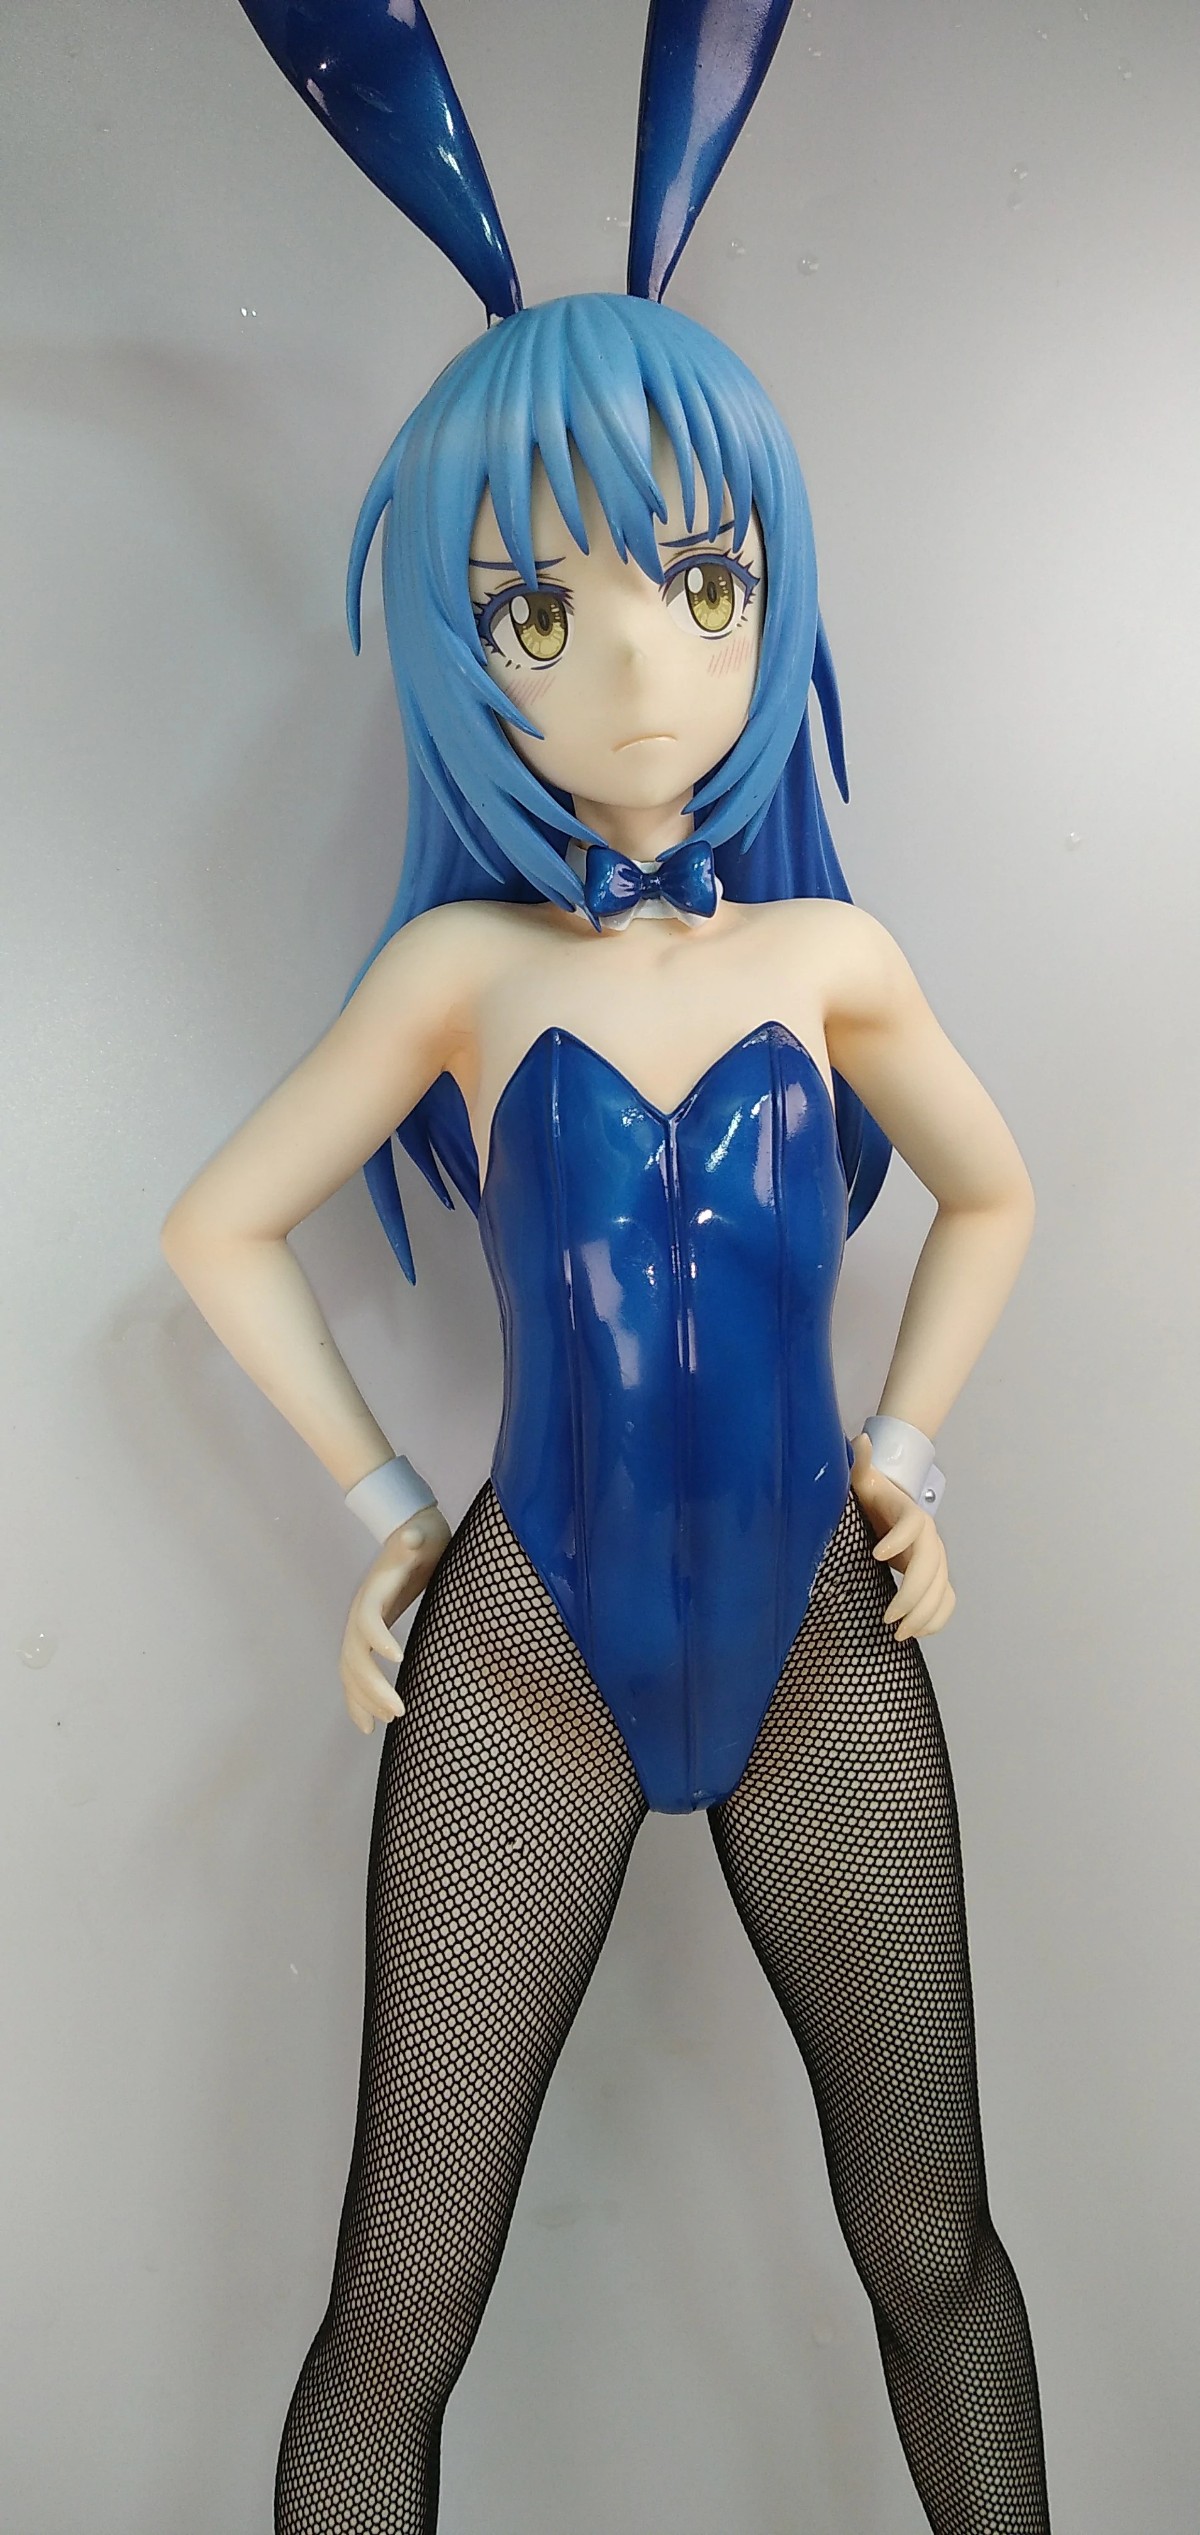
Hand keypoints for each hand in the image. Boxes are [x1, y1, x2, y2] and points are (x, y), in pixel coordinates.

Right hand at [339, 1503, 451, 1734]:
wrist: (410, 1534)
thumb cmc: (421, 1539)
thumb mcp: (421, 1535)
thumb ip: (413, 1538)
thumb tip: (411, 1535)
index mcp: (373, 1593)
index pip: (368, 1620)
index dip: (378, 1638)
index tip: (398, 1658)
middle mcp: (360, 1615)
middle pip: (356, 1657)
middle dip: (372, 1686)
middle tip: (400, 1710)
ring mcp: (359, 1630)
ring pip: (350, 1672)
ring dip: (364, 1699)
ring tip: (388, 1720)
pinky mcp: (366, 1641)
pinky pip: (354, 1677)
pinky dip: (357, 1702)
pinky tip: (368, 1725)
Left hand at [849, 1433, 955, 1640]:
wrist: (894, 1505)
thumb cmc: (874, 1495)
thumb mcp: (864, 1479)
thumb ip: (861, 1463)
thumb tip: (861, 1441)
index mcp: (910, 1515)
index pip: (912, 1526)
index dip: (899, 1539)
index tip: (877, 1556)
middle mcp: (929, 1538)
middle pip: (929, 1568)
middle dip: (911, 1596)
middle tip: (887, 1618)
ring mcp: (936, 1559)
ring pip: (941, 1590)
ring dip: (924, 1614)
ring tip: (899, 1633)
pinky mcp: (936, 1576)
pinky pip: (946, 1601)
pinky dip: (937, 1620)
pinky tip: (917, 1633)